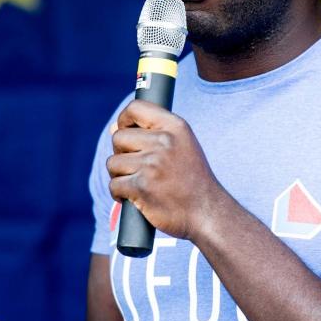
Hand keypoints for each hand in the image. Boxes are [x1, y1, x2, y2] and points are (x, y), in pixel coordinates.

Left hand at [106, 99, 226, 239]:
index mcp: (175, 127)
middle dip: (121, 153)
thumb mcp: (183, 146)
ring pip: (113, 163)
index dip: (124, 120)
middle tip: (137, 167)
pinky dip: (119, 194)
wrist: (207, 212)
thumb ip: (152, 133)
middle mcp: (164, 141)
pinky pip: (114, 185)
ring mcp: (152, 164)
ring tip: (138, 183)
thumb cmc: (192, 180)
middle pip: (118, 137)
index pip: (136, 108)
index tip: (125, 131)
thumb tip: (114, 128)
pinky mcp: (142, 186)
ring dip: (119, 175)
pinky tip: (134, 197)